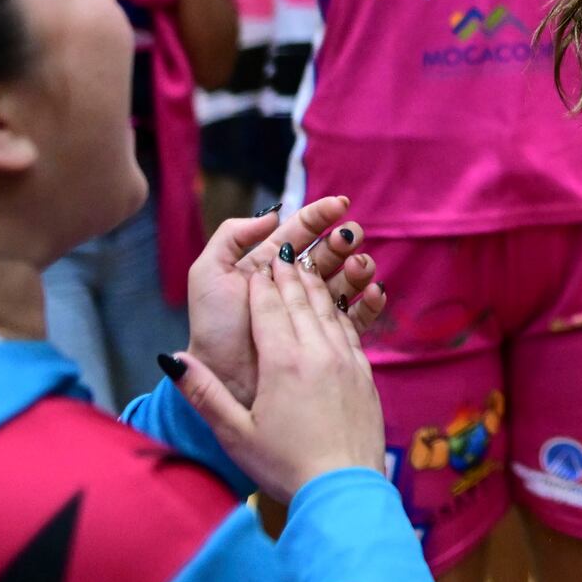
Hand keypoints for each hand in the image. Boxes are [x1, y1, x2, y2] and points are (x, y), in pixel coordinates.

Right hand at [171, 257, 387, 502]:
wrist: (345, 490)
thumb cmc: (285, 466)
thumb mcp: (235, 434)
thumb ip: (203, 394)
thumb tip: (172, 360)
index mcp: (283, 363)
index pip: (269, 309)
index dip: (261, 284)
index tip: (256, 262)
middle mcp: (318, 353)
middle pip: (301, 302)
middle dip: (289, 274)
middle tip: (283, 250)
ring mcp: (346, 362)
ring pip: (328, 311)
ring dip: (315, 286)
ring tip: (307, 266)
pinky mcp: (365, 375)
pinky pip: (349, 331)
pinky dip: (339, 311)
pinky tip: (335, 307)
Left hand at [183, 195, 385, 408]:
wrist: (221, 377)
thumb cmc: (213, 327)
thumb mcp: (208, 274)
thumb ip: (232, 236)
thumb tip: (272, 214)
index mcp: (269, 265)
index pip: (299, 233)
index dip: (320, 216)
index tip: (341, 203)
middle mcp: (293, 285)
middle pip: (327, 255)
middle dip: (342, 242)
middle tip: (349, 239)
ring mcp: (311, 312)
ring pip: (345, 282)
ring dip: (357, 269)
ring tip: (358, 267)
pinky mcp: (326, 340)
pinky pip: (356, 318)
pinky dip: (369, 303)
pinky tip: (373, 293)